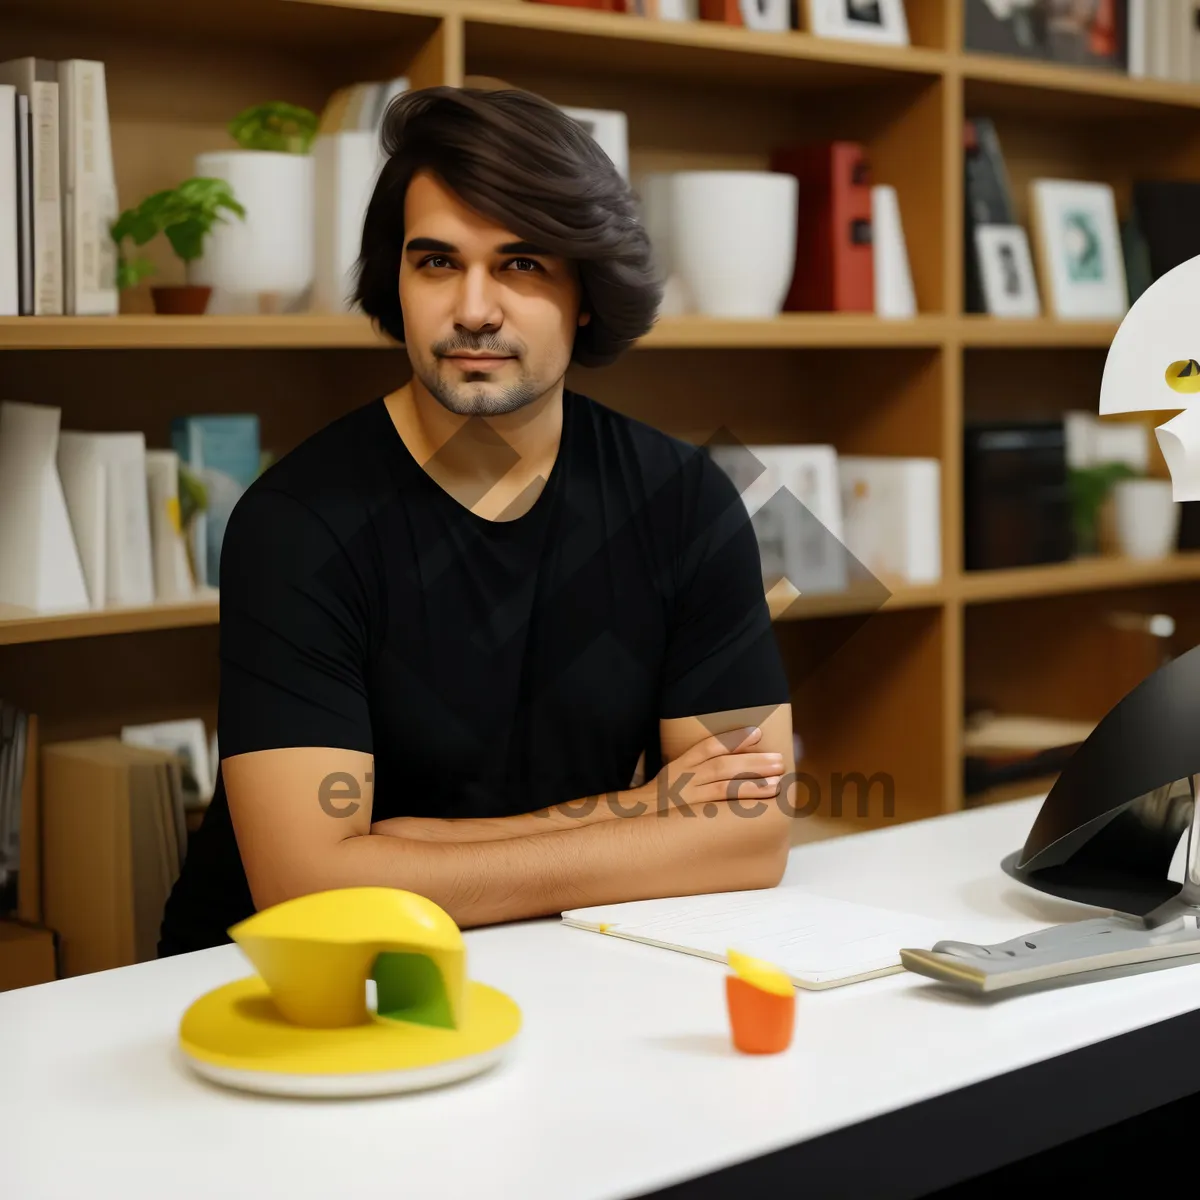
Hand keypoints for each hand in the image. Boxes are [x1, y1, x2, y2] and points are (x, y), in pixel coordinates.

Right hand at [638, 726, 784, 811]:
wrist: (633, 820)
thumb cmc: (659, 801)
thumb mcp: (672, 777)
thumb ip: (695, 769)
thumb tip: (727, 764)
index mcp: (681, 765)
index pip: (708, 746)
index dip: (733, 739)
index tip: (757, 732)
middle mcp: (684, 778)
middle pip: (722, 765)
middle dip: (752, 761)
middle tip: (779, 760)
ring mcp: (688, 797)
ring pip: (724, 786)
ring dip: (752, 783)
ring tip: (777, 782)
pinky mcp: (691, 815)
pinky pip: (719, 809)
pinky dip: (739, 805)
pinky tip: (758, 806)